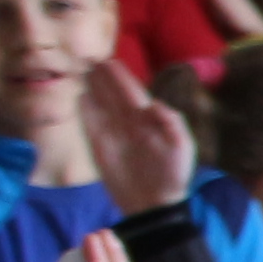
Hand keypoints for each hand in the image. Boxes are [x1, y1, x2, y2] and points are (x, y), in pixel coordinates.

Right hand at [77, 62, 191, 214]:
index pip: (132, 93)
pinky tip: (80, 97)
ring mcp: (113, 133)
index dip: (121, 78)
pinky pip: (90, 123)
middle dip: (103, 77)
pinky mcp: (98, 146)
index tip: (109, 61)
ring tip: (83, 71)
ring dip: (92, 89)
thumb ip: (172, 123)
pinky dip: (85, 110)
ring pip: (100, 105)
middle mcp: (129, 123)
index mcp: (150, 121)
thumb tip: (152, 103)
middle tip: (91, 59)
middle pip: (113, 95)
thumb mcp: (181, 147)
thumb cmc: (173, 174)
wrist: (154, 203)